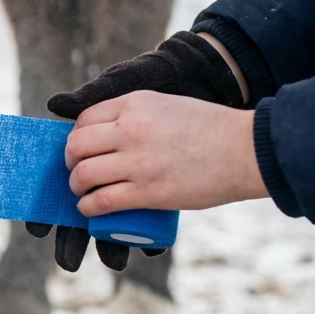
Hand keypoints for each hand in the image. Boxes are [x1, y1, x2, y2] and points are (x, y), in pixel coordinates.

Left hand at [28, 31, 246, 271]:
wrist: (244, 150)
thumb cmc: (211, 128)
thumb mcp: (167, 105)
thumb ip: (139, 113)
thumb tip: (112, 130)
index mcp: (135, 104)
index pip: (85, 119)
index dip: (77, 136)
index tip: (82, 148)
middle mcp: (130, 129)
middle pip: (77, 146)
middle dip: (70, 161)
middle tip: (76, 170)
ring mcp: (137, 161)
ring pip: (83, 174)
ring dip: (76, 186)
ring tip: (82, 191)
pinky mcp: (147, 191)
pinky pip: (101, 201)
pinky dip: (88, 207)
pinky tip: (88, 209)